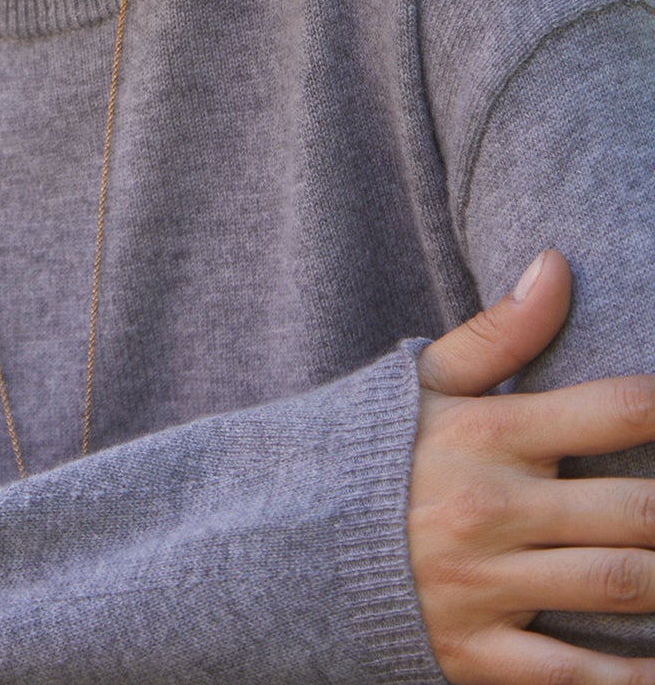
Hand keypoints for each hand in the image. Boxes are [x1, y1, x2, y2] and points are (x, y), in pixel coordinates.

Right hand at [409, 248, 654, 683]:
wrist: (286, 538)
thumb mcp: (429, 380)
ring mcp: (486, 584)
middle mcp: (493, 506)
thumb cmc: (376, 450)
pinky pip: (575, 677)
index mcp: (488, 433)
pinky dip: (634, 678)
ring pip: (621, 585)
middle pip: (638, 509)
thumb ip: (502, 329)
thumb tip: (558, 262)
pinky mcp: (476, 654)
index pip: (614, 411)